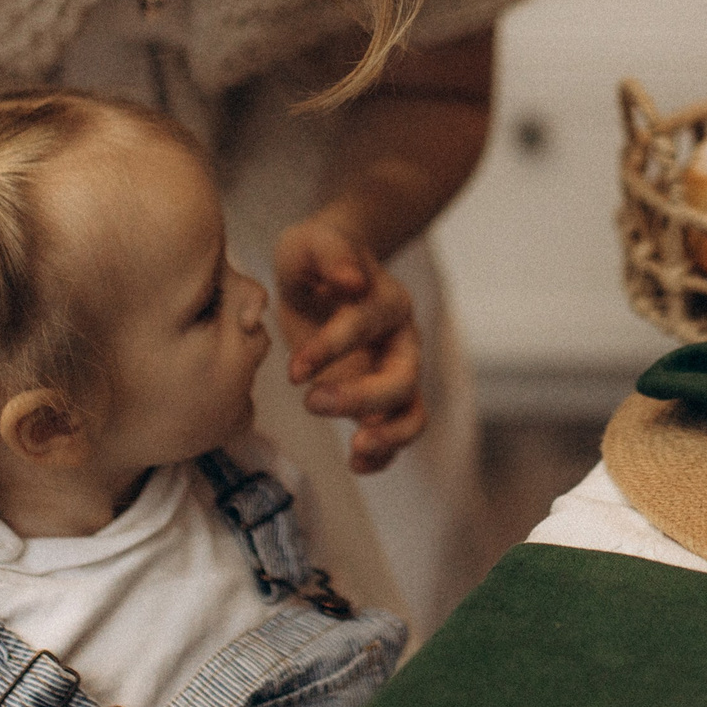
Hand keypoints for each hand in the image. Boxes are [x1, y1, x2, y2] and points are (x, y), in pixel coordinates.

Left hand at [273, 216, 425, 472]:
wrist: (332, 270)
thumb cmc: (317, 256)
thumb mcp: (312, 242)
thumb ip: (330, 253)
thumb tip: (351, 280)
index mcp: (386, 300)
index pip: (364, 326)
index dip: (330, 349)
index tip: (293, 371)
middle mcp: (402, 340)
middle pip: (401, 378)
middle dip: (360, 397)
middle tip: (311, 403)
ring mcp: (396, 372)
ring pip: (412, 412)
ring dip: (389, 436)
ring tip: (355, 450)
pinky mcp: (382, 399)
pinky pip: (398, 432)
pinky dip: (384, 456)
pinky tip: (354, 464)